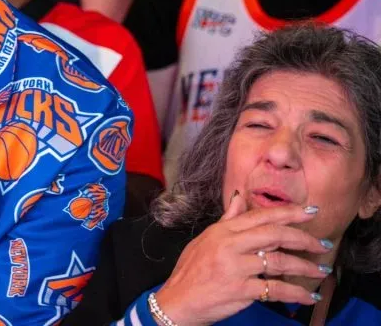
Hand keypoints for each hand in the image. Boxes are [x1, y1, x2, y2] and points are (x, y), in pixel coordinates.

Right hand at [154, 193, 332, 324]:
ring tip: (321, 271)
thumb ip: (227, 220)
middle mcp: (229, 246)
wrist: (177, 300)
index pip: (260, 217)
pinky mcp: (240, 290)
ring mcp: (234, 268)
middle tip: (321, 244)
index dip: (288, 213)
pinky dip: (296, 294)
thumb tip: (239, 198)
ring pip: (279, 262)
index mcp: (222, 231)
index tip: (310, 211)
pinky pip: (275, 289)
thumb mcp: (205, 240)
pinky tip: (309, 296)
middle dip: (303, 238)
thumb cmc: (190, 271)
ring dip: (305, 267)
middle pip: (274, 235)